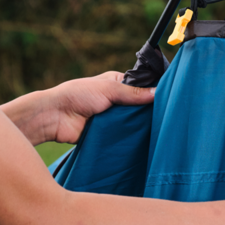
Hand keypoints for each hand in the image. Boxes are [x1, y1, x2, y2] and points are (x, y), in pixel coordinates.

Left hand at [1, 71, 154, 144]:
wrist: (54, 117)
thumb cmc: (78, 95)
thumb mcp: (109, 89)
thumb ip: (134, 93)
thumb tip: (158, 93)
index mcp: (118, 83)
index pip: (142, 86)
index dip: (154, 92)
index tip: (170, 97)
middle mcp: (117, 100)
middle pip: (140, 106)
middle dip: (149, 112)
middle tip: (168, 117)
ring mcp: (113, 118)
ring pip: (133, 122)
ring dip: (141, 126)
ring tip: (160, 130)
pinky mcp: (108, 134)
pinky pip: (124, 136)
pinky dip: (131, 138)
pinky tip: (145, 141)